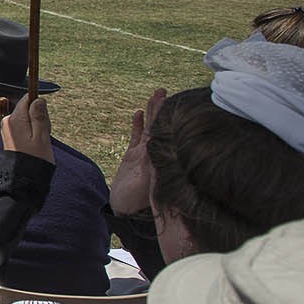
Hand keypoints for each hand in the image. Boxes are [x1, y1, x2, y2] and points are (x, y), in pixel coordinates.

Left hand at [0, 96, 52, 161]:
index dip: (39, 105)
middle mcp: (9, 122)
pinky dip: (33, 133)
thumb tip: (38, 99)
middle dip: (39, 118)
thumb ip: (39, 116)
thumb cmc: (34, 159)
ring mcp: (9, 129)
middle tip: (43, 133)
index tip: (44, 117)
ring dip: (38, 127)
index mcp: (15, 119)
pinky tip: (36, 144)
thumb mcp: (41, 136)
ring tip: (40, 141)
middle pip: (28, 109)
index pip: (26, 100)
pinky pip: (25, 128)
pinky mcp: (12, 136)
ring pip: (28, 119)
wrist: (24, 177)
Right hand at [110, 88, 165, 216]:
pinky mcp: (132, 157)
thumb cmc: (137, 203)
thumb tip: (161, 153)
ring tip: (156, 94)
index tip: (179, 104)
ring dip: (151, 111)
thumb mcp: (150, 186)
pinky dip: (137, 125)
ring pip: (149, 127)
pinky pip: (135, 137)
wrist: (124, 211)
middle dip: (162, 109)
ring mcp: (144, 154)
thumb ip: (155, 169)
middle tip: (164, 91)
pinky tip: (138, 113)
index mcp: (162, 159)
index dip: (173, 119)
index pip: (169, 134)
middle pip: (160, 126)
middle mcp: (155, 154)